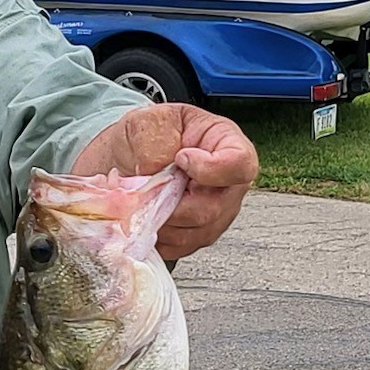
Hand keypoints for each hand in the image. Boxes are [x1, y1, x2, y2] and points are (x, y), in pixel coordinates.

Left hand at [72, 103, 258, 260]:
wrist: (130, 156)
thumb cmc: (150, 134)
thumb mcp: (151, 121)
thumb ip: (157, 145)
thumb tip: (155, 175)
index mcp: (228, 145)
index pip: (239, 165)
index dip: (210, 168)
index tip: (180, 159)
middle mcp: (230, 186)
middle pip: (212, 208)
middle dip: (171, 201)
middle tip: (146, 186)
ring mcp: (217, 215)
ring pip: (192, 232)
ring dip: (158, 219)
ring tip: (141, 198)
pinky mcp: (196, 236)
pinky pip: (178, 247)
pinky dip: (154, 235)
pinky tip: (143, 215)